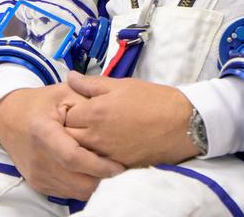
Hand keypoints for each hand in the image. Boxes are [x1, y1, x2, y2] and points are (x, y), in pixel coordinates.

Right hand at [0, 83, 124, 200]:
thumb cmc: (41, 103)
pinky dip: (82, 184)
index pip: (73, 158)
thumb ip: (88, 103)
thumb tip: (113, 120)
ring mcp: (37, 175)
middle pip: (77, 182)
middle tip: (119, 168)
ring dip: (94, 183)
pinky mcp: (38, 184)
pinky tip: (91, 171)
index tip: (119, 166)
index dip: (99, 165)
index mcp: (44, 132)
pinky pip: (67, 192)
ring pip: (75, 191)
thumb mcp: (65, 92)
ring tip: (107, 169)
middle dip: (102, 178)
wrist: (10, 119)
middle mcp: (38, 159)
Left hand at [64, 73, 198, 166]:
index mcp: (95, 112)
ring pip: (78, 152)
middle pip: (67, 137)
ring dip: (79, 144)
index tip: (74, 105)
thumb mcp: (121, 84)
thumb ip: (92, 83)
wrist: (178, 124)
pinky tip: (102, 146)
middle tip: (79, 120)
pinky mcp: (114, 166)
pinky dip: (92, 156)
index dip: (67, 109)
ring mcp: (104, 154)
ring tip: (90, 133)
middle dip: (68, 129)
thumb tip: (70, 77)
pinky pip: (94, 164)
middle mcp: (95, 136)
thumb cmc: (151, 99)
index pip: (65, 115)